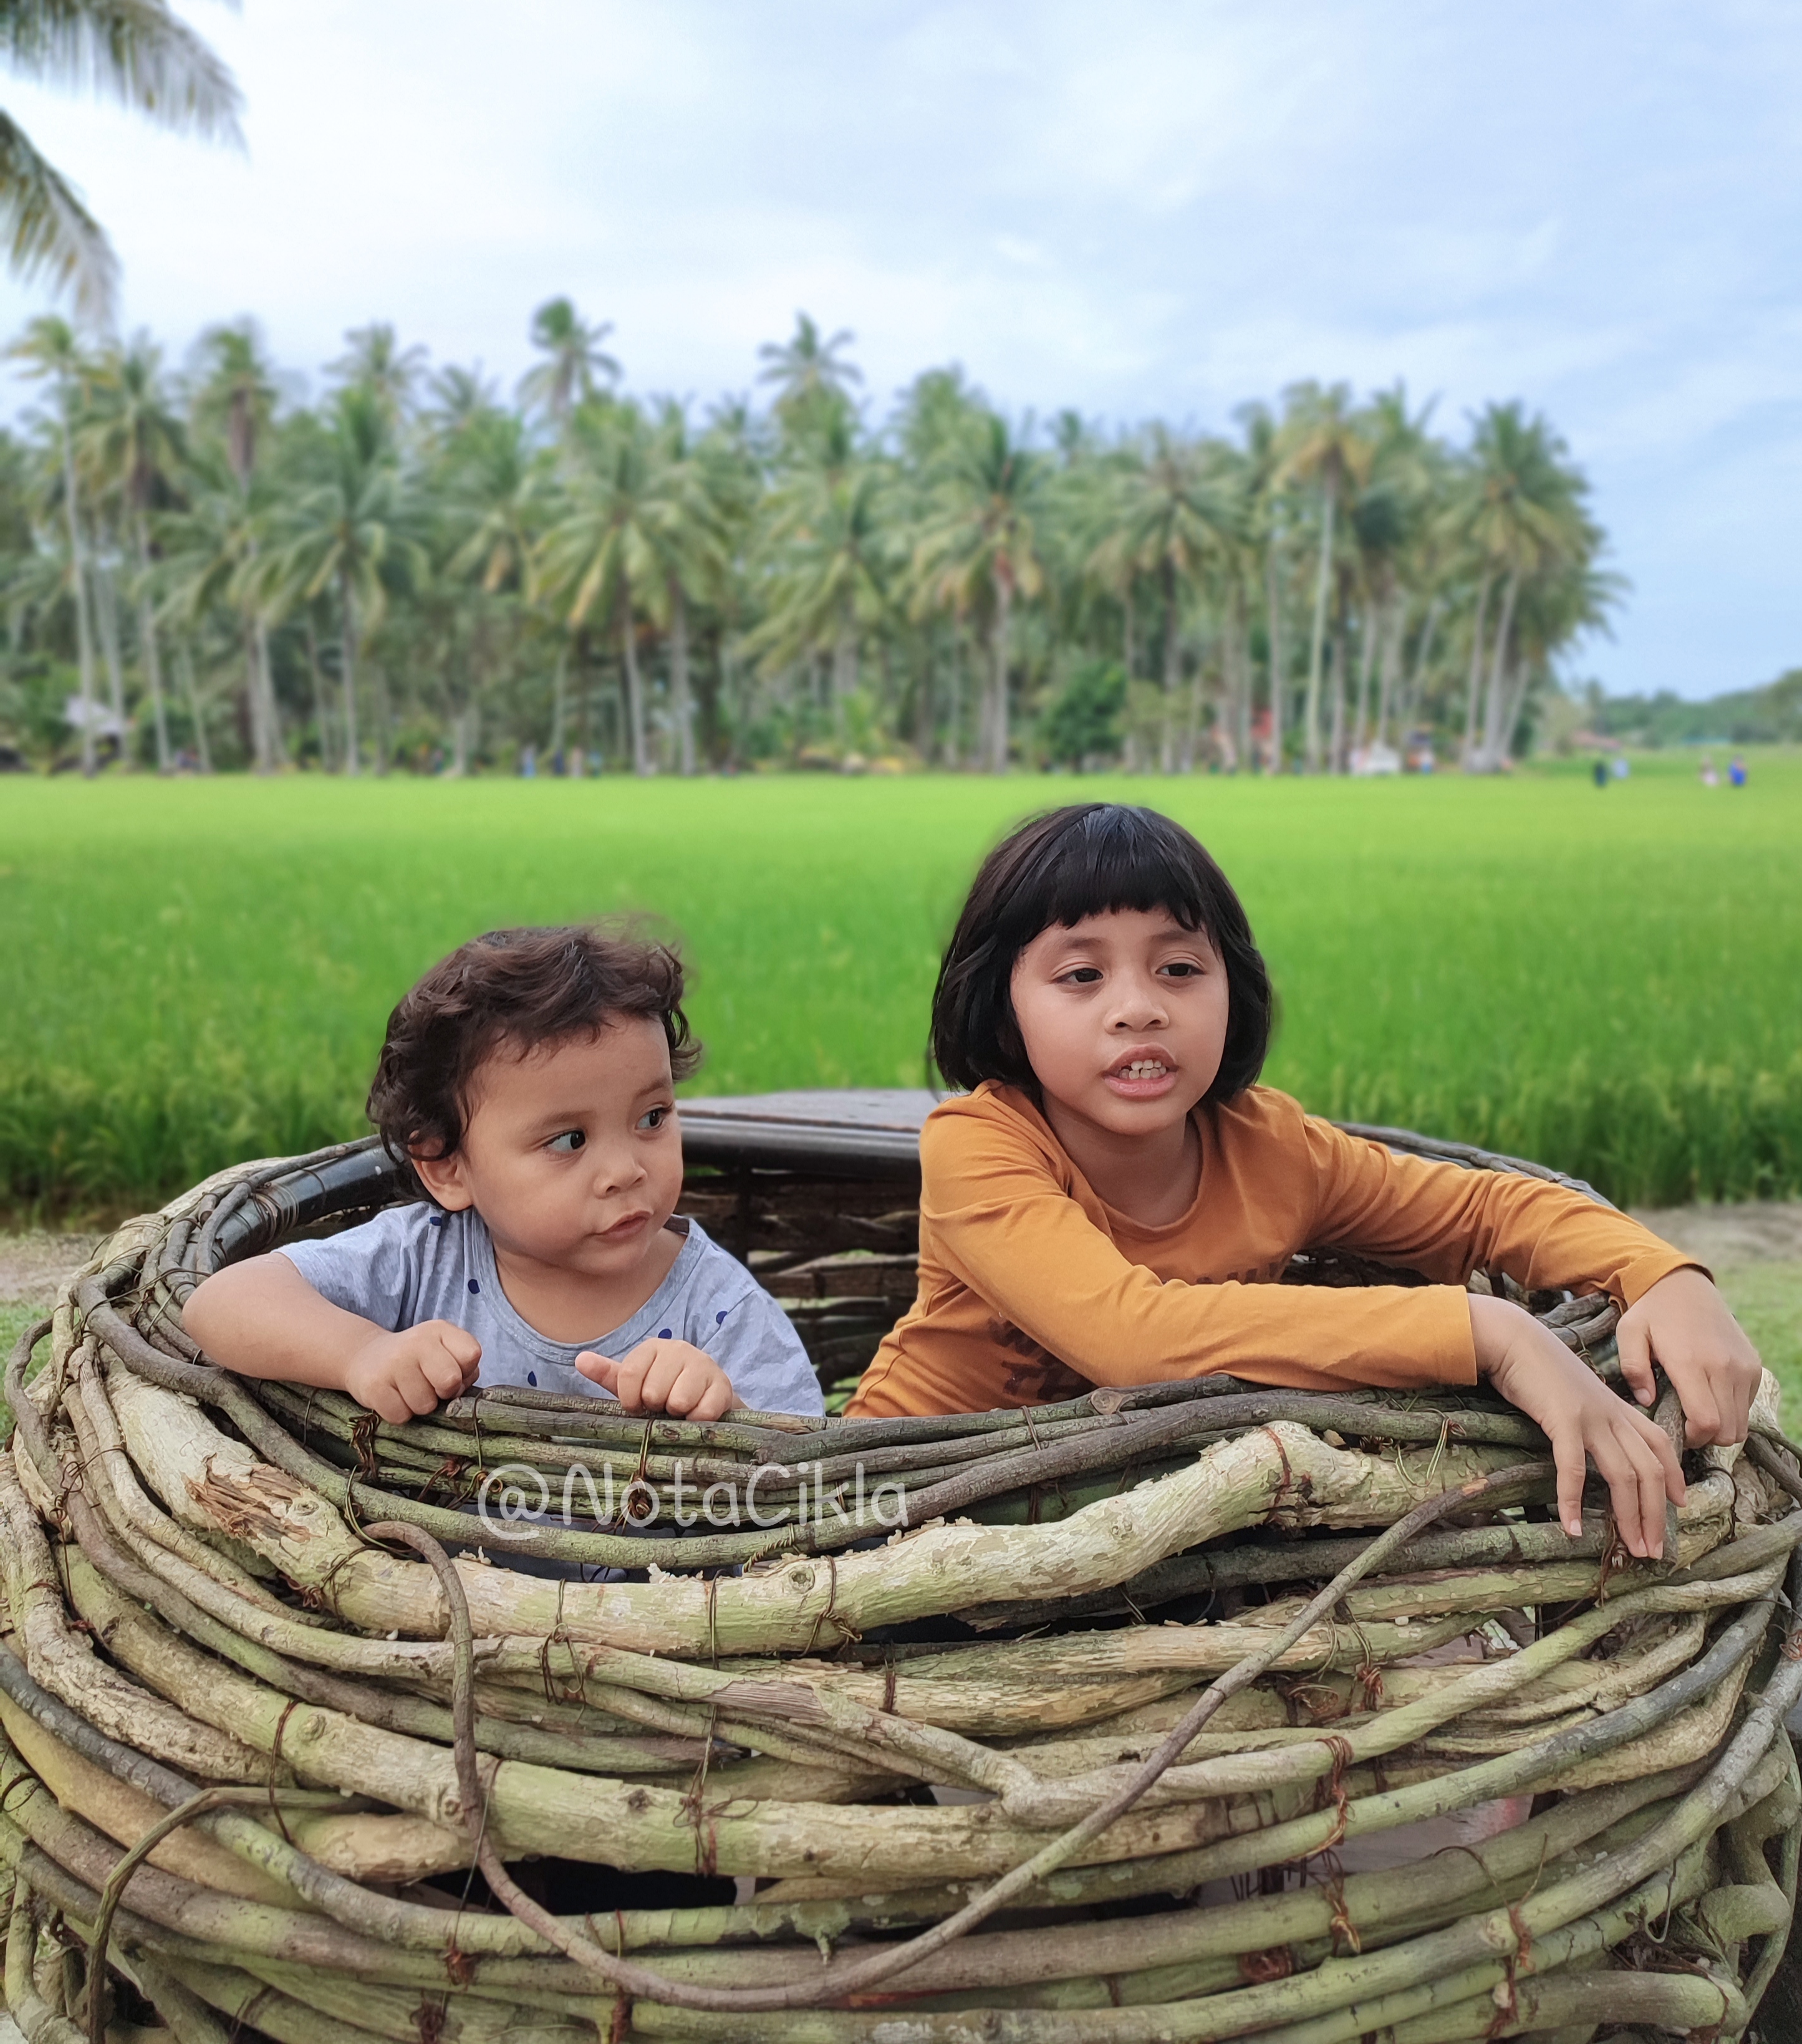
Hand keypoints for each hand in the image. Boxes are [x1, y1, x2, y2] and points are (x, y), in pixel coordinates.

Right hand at [344, 1321, 481, 1423]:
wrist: (365, 1357)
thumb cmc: (415, 1360)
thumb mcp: (442, 1351)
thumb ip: (463, 1366)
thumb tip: (462, 1387)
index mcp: (440, 1330)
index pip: (472, 1354)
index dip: (465, 1372)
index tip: (449, 1371)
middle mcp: (417, 1341)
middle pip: (450, 1381)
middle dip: (444, 1392)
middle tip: (430, 1386)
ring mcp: (394, 1363)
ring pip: (425, 1405)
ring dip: (420, 1405)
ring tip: (408, 1390)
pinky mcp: (374, 1386)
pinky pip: (401, 1416)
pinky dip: (400, 1413)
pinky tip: (393, 1396)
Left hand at [575, 1338, 740, 1420]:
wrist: (708, 1395)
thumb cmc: (665, 1389)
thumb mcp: (635, 1382)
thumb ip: (608, 1373)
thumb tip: (579, 1359)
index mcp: (653, 1347)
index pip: (628, 1373)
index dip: (630, 1399)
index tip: (636, 1407)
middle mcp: (679, 1349)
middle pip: (653, 1391)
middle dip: (656, 1407)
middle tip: (663, 1406)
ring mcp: (703, 1365)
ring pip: (678, 1401)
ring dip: (676, 1415)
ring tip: (680, 1410)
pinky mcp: (723, 1386)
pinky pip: (702, 1412)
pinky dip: (696, 1421)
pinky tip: (696, 1415)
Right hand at [1472, 1295, 1683, 1557]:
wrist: (1513, 1339)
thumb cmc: (1539, 1368)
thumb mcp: (1577, 1393)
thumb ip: (1593, 1416)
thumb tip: (1598, 1444)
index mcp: (1618, 1407)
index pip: (1661, 1446)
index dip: (1675, 1477)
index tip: (1679, 1507)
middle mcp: (1613, 1414)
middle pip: (1650, 1470)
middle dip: (1655, 1515)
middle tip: (1651, 1550)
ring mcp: (1591, 1417)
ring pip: (1623, 1474)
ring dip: (1629, 1517)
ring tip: (1629, 1548)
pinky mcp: (1563, 1420)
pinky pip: (1574, 1467)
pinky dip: (1574, 1500)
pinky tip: (1572, 1527)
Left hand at [1616, 1267, 1761, 1446]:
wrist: (1685, 1285)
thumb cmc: (1652, 1312)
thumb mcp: (1629, 1334)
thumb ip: (1633, 1369)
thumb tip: (1647, 1401)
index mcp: (1691, 1362)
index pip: (1707, 1422)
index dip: (1694, 1438)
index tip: (1678, 1431)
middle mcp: (1724, 1367)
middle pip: (1728, 1430)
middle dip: (1706, 1438)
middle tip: (1685, 1425)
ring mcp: (1743, 1366)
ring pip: (1741, 1422)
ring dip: (1721, 1426)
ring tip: (1697, 1412)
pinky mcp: (1753, 1364)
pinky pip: (1748, 1404)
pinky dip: (1732, 1410)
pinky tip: (1710, 1396)